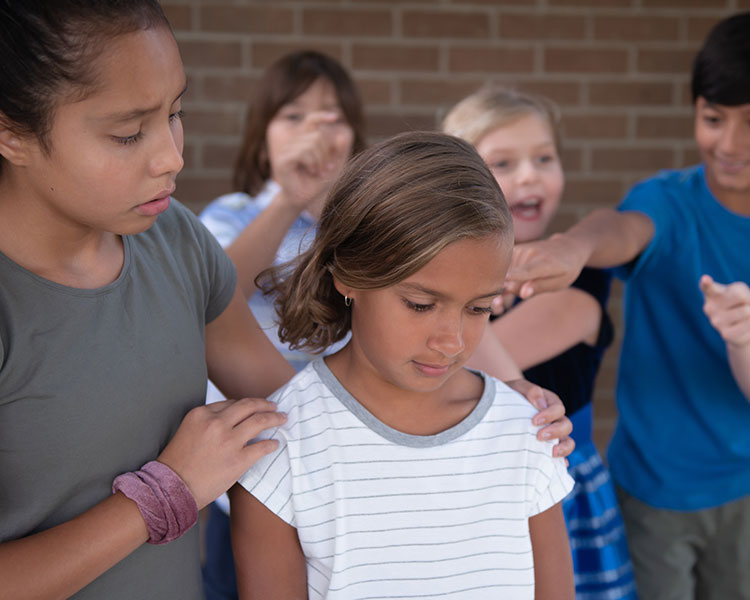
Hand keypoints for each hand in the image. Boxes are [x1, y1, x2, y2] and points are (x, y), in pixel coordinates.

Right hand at [156, 398, 286, 508]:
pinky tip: (275, 444)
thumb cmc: (178, 463)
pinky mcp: (238, 460)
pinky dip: (271, 444)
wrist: (170, 490)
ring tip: (282, 419)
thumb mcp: (188, 430)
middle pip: (249, 406)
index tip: (255, 407)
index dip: (246, 405)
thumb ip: (208, 421)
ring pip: (259, 422)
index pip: (232, 403)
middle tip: (275, 407)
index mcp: (201, 413)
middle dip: (265, 405)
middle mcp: (216, 423)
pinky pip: (262, 447)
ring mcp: (228, 441)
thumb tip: (234, 417)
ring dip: (274, 418)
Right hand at [273, 111, 352, 214]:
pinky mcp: (283, 160)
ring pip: (311, 144)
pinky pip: (303, 152)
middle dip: (327, 152)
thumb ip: (338, 153)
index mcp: (303, 141)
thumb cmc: (315, 183)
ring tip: (320, 172)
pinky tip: (312, 172)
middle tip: (328, 168)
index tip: (335, 117)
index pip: (311, 120)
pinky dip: (312, 163)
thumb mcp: (332, 167)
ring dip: (321, 160)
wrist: (301, 200)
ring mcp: (287, 150)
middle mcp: (294, 142)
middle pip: (318, 135)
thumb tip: (342, 136)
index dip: (322, 116)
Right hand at [504, 233, 588, 299]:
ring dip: (515, 283)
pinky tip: (520, 275)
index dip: (517, 275)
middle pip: (514, 281)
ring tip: (530, 278)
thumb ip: (540, 287)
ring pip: (508, 277)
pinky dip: (510, 276)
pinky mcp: (514, 249)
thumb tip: (523, 294)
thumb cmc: (564, 269)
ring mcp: (521, 249)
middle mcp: (532, 253)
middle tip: (532, 288)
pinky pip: (505, 270)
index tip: (506, 277)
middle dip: (518, 290)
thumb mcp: (559, 282)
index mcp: (546, 263)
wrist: (566, 248)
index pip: (529, 270)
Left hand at [504, 378, 574, 459]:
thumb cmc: (512, 394)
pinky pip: (560, 456)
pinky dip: (561, 461)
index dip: (549, 415)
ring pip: (568, 442)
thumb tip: (541, 404)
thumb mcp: (518, 387)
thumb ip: (530, 390)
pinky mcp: (548, 447)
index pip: (558, 409)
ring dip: (563, 448)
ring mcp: (554, 434)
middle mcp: (556, 419)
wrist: (502, 404)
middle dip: (555, 432)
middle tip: (539, 436)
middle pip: (566, 426)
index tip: (534, 421)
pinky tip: (556, 466)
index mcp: (551, 403)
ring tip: (552, 453)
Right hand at [700, 275, 749, 348]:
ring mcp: (716, 322)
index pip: (708, 287)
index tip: (706, 279)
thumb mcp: (741, 291)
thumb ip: (743, 295)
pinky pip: (748, 324)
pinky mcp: (725, 335)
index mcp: (712, 293)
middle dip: (748, 301)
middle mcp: (709, 308)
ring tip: (744, 316)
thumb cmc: (739, 302)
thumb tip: (746, 310)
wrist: (738, 326)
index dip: (707, 283)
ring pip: (746, 311)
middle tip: (741, 305)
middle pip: (740, 296)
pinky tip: (743, 326)